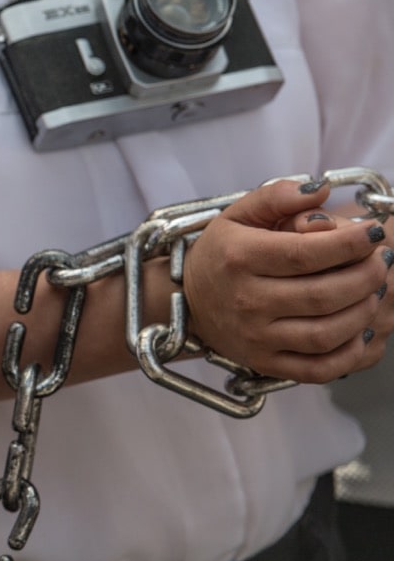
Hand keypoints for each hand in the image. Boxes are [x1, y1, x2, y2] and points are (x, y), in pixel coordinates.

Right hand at [183, 179, 392, 382]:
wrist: (185, 300)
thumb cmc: (220, 254)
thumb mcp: (237, 215)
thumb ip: (278, 196)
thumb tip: (322, 191)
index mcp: (239, 258)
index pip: (305, 254)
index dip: (349, 244)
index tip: (373, 232)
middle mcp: (245, 300)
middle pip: (322, 295)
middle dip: (365, 276)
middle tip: (380, 261)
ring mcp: (255, 337)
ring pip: (324, 334)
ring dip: (362, 312)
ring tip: (372, 291)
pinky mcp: (264, 363)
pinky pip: (316, 369)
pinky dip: (348, 354)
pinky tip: (359, 331)